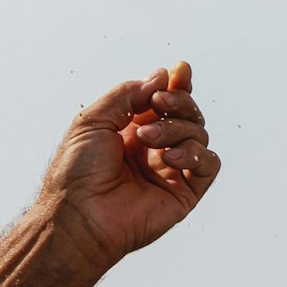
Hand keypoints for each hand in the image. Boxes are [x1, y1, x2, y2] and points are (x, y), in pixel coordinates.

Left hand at [40, 61, 219, 269]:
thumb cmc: (77, 171)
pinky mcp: (185, 193)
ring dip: (176, 128)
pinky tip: (168, 158)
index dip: (178, 84)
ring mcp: (171, 171)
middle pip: (188, 113)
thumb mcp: (93, 118)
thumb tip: (163, 77)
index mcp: (133, 130)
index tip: (181, 70)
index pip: (166, 101)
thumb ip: (128, 93)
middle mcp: (155, 148)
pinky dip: (195, 153)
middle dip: (178, 101)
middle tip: (158, 103)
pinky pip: (209, 164)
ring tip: (147, 139)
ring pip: (199, 134)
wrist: (78, 215)